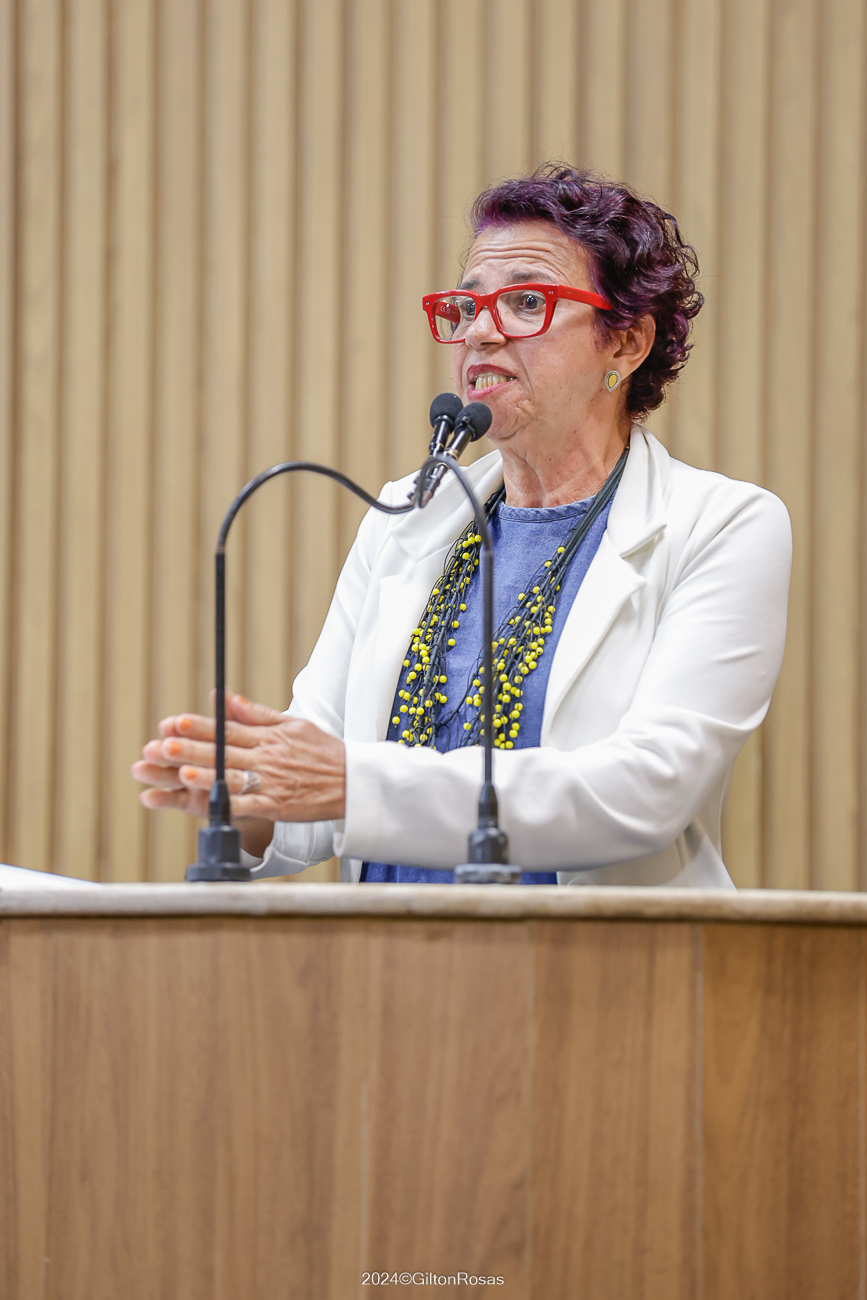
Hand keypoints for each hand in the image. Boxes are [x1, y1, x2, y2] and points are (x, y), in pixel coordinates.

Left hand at [132, 693, 345, 821]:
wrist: (353, 782)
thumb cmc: (323, 752)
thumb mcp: (293, 724)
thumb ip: (257, 714)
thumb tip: (227, 698)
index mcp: (269, 736)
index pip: (227, 729)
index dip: (200, 725)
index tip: (175, 721)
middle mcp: (267, 757)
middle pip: (224, 752)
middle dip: (192, 748)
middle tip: (164, 745)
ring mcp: (272, 782)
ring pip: (233, 777)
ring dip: (205, 774)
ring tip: (180, 771)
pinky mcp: (278, 806)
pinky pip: (249, 804)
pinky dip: (229, 803)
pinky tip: (209, 802)